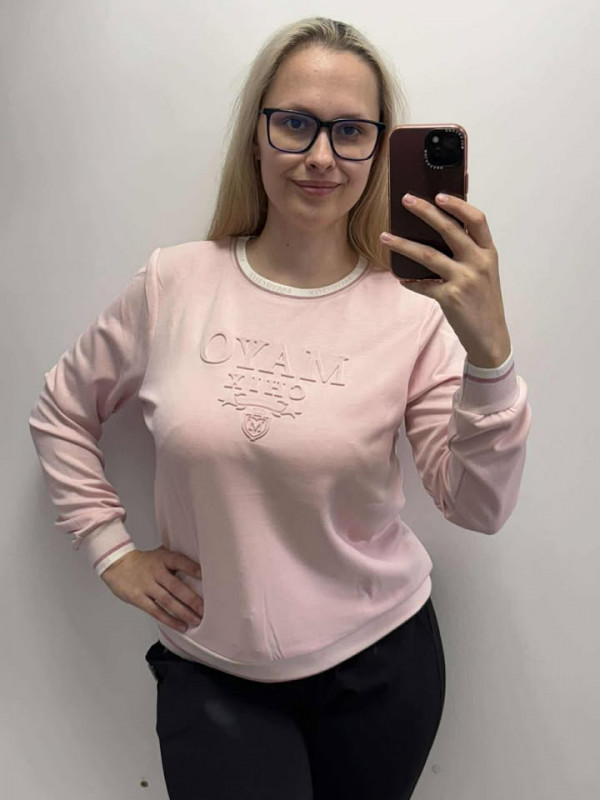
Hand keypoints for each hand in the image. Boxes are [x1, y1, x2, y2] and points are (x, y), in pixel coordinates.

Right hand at [100, 547, 203, 632]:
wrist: (117, 564)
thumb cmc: (145, 562)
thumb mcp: (161, 554)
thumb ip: (177, 560)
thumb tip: (202, 568)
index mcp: (163, 558)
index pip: (180, 562)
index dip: (193, 569)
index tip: (205, 576)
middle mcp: (156, 572)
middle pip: (176, 586)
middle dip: (191, 599)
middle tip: (205, 609)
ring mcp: (146, 586)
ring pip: (167, 601)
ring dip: (183, 612)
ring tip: (196, 620)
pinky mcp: (138, 598)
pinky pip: (156, 611)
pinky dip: (170, 620)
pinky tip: (181, 626)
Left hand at [380, 193, 511, 367]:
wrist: (490, 336)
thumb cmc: (484, 301)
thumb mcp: (485, 272)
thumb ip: (469, 252)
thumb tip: (439, 231)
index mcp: (489, 252)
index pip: (477, 220)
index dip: (458, 205)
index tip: (439, 194)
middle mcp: (478, 263)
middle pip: (449, 230)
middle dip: (425, 212)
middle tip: (406, 200)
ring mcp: (464, 280)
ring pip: (428, 255)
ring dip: (403, 244)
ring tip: (385, 237)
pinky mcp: (450, 297)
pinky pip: (422, 284)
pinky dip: (409, 280)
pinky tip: (400, 277)